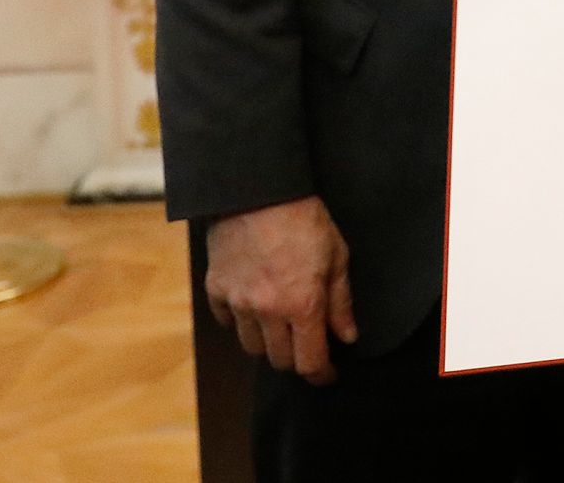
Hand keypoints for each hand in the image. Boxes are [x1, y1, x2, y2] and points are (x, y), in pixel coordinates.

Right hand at [204, 194, 357, 383]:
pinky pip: (227, 322)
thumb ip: (340, 301)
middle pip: (279, 360)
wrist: (258, 190)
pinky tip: (254, 304)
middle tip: (308, 342)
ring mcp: (238, 303)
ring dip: (269, 342)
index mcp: (302, 304)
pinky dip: (241, 320)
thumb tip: (346, 337)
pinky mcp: (216, 290)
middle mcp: (267, 311)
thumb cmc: (304, 218)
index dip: (321, 374)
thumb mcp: (337, 254)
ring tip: (281, 322)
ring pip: (252, 347)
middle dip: (297, 358)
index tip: (328, 374)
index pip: (310, 361)